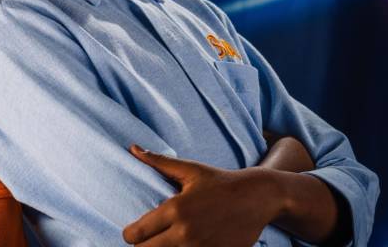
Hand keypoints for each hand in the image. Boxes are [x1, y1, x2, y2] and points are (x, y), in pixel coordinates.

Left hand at [122, 145, 278, 246]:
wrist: (257, 197)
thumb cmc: (219, 181)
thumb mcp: (189, 170)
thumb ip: (158, 162)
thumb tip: (133, 148)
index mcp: (175, 209)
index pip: (137, 234)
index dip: (130, 235)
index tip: (132, 233)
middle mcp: (186, 233)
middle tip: (146, 241)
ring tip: (163, 242)